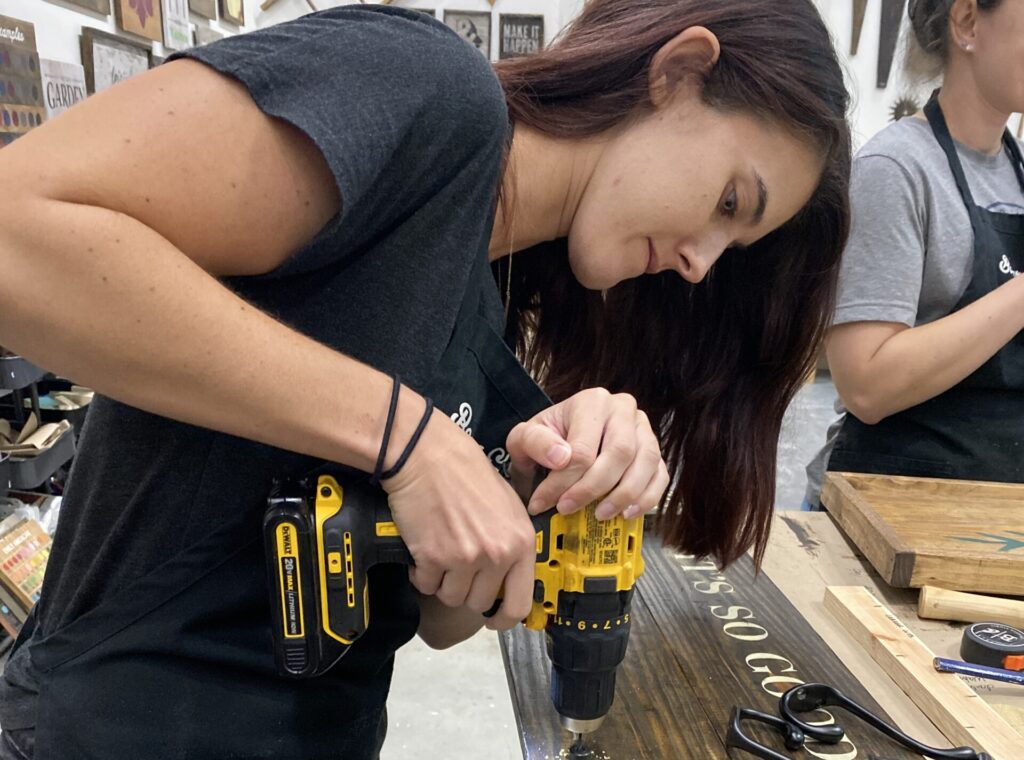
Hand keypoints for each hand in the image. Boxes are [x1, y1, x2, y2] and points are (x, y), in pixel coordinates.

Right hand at [381, 407, 535, 630]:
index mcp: (521, 542)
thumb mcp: (508, 506)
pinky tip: (424, 549)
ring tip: (440, 553)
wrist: (428, 455)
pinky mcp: (433, 558)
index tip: (493, 619)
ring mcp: (465, 558)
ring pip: (451, 597)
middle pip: (479, 603)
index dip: (504, 618)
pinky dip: (421, 573)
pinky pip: (426, 585)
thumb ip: (512, 543)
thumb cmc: (466, 474)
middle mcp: (497, 554)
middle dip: (464, 590)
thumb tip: (508, 579)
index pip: (520, 603)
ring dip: (442, 582)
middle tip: (456, 568)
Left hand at [506, 388, 668, 519]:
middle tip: (569, 509)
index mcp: (592, 401)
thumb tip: (561, 458)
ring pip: (646, 463)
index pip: (584, 448)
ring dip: (624, 495)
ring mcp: (644, 430)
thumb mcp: (525, 438)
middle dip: (594, 488)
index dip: (565, 481)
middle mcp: (623, 410)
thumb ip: (535, 443)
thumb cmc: (544, 440)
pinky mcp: (655, 451)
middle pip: (620, 453)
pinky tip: (627, 512)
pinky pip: (661, 475)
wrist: (559, 443)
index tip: (546, 503)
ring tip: (600, 515)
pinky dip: (647, 498)